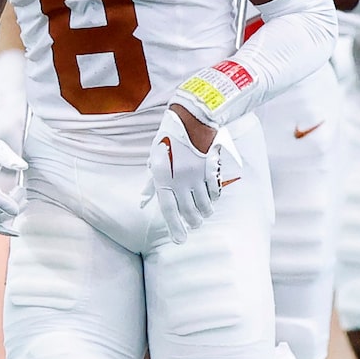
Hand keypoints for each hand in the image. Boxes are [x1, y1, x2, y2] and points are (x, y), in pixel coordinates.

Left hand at [147, 103, 228, 240]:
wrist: (191, 117)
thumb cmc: (169, 137)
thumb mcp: (155, 157)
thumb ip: (153, 181)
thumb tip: (144, 199)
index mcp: (163, 176)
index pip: (168, 209)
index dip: (175, 227)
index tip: (180, 241)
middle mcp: (179, 179)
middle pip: (188, 210)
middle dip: (192, 221)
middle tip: (194, 224)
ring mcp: (196, 175)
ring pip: (204, 204)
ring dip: (204, 212)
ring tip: (204, 214)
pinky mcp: (211, 170)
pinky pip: (215, 192)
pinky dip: (214, 199)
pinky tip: (212, 199)